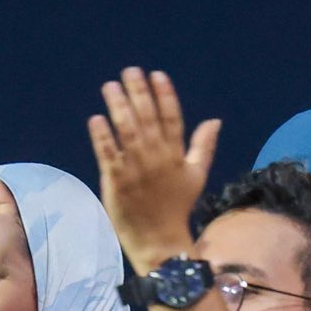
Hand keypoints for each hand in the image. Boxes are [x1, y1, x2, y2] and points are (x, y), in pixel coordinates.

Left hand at [88, 68, 219, 272]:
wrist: (159, 239)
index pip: (172, 117)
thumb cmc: (176, 206)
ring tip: (110, 86)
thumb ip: (203, 145)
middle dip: (138, 92)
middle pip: (148, 117)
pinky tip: (96, 119)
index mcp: (176, 154)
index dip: (164, 94)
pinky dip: (102, 136)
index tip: (156, 75)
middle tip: (129, 71)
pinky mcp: (116, 180)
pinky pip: (108, 154)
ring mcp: (136, 168)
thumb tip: (215, 120)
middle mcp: (157, 157)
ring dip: (118, 106)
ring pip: (127, 131)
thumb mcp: (197, 175)